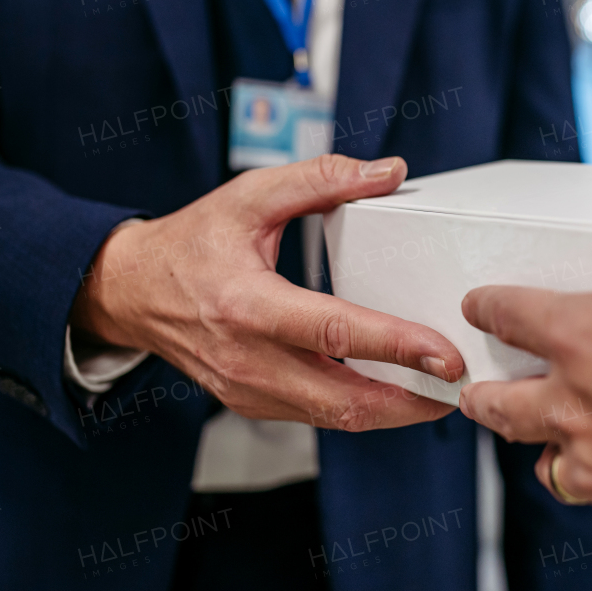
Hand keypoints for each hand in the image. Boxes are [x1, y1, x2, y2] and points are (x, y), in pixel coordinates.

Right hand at [70, 154, 464, 430]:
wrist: (131, 292)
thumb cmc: (191, 242)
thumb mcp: (249, 196)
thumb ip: (321, 179)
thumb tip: (389, 172)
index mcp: (246, 305)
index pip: (335, 333)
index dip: (395, 346)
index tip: (444, 352)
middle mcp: (247, 359)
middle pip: (344, 399)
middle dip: (410, 400)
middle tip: (460, 385)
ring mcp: (248, 390)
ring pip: (335, 418)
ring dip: (393, 411)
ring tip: (440, 392)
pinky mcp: (252, 404)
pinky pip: (318, 416)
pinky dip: (361, 408)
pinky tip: (394, 392)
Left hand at [457, 154, 591, 549]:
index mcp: (586, 338)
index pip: (511, 314)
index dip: (489, 304)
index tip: (478, 305)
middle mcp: (579, 408)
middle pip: (502, 406)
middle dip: (484, 395)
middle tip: (475, 391)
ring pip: (547, 463)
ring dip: (540, 445)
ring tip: (544, 440)